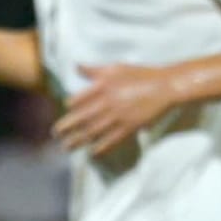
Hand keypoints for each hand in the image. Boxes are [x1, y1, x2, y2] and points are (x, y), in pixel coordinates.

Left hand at [55, 63, 176, 154]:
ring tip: (66, 147)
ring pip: (92, 132)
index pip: (77, 100)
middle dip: (66, 128)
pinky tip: (92, 154)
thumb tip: (76, 66)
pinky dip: (100, 148)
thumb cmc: (141, 75)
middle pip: (80, 119)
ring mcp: (117, 117)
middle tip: (55, 134)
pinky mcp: (129, 127)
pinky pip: (111, 141)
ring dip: (77, 141)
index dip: (69, 105)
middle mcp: (106, 103)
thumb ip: (94, 70)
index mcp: (101, 87)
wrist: (165, 87)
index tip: (66, 109)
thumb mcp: (115, 68)